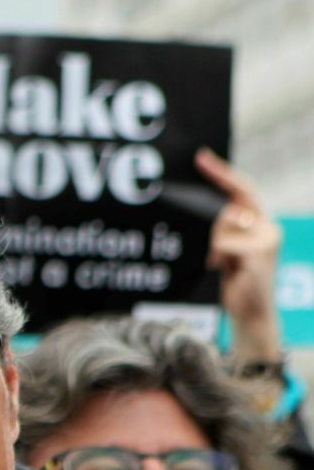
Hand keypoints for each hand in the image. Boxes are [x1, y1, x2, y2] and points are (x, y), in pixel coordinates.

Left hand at [196, 146, 282, 358]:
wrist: (250, 312)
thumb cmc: (236, 280)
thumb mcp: (227, 249)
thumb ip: (224, 229)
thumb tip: (209, 212)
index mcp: (260, 221)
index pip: (242, 189)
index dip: (221, 172)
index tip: (201, 157)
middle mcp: (267, 226)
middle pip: (229, 207)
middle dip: (213, 225)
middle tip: (215, 252)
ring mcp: (267, 238)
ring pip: (222, 226)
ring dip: (215, 248)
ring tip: (224, 265)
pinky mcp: (260, 252)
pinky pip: (224, 243)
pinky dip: (218, 256)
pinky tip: (226, 270)